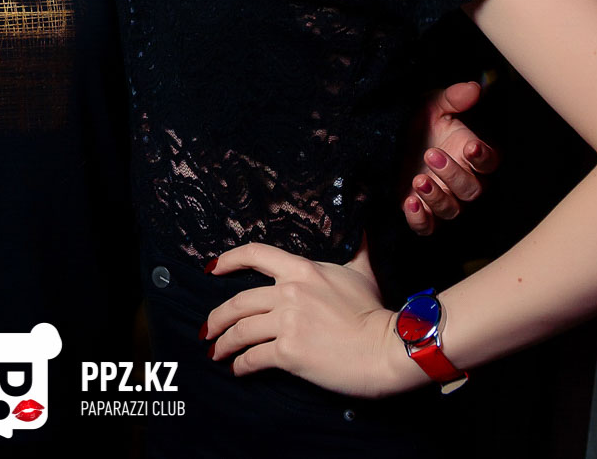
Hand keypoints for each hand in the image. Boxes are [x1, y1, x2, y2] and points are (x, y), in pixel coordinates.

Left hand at [203, 239, 428, 398]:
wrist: (388, 347)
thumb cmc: (376, 312)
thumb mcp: (362, 273)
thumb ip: (355, 249)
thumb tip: (360, 227)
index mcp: (302, 269)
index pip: (255, 254)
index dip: (228, 260)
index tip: (212, 269)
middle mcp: (289, 292)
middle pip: (238, 301)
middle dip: (217, 318)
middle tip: (207, 330)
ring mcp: (287, 321)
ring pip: (241, 330)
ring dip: (224, 343)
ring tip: (217, 353)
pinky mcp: (289, 352)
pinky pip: (254, 357)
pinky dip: (241, 365)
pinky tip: (238, 370)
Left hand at [403, 80, 498, 235]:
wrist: (389, 140)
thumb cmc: (419, 122)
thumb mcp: (432, 106)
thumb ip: (453, 98)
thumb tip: (474, 88)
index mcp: (471, 155)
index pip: (489, 162)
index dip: (483, 157)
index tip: (470, 146)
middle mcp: (462, 181)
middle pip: (472, 189)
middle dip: (453, 174)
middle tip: (431, 154)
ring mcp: (443, 199)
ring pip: (452, 209)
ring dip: (436, 197)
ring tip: (418, 179)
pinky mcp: (421, 212)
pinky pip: (427, 227)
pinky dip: (420, 219)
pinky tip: (409, 203)